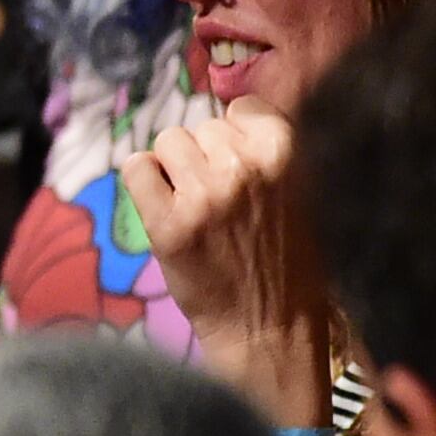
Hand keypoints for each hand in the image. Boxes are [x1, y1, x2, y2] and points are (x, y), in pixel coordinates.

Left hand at [120, 96, 331, 424]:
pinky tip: (164, 210)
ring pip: (166, 143)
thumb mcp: (299, 195)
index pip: (241, 107)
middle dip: (202, 156)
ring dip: (171, 169)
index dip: (234, 133)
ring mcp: (204, 194)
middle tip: (216, 198)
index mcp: (286, 154)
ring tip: (192, 205)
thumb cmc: (288, 262)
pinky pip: (135, 169)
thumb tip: (228, 113)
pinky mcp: (167, 222)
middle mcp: (244, 167)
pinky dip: (144, 184)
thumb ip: (266, 153)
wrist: (270, 327)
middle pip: (199, 126)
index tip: (236, 163)